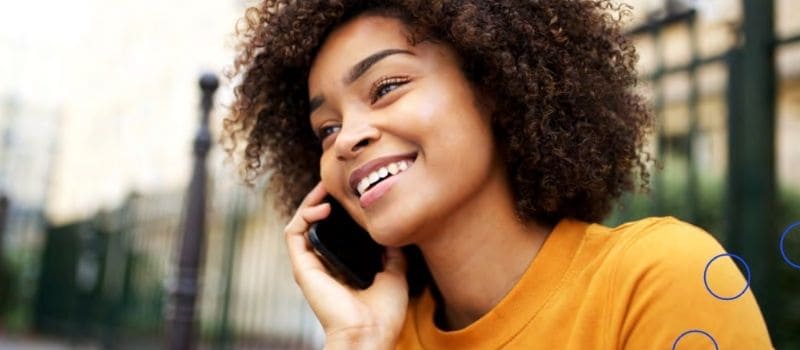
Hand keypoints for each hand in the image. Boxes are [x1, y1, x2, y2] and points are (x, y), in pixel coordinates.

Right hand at [284, 182, 408, 348]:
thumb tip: (395, 230)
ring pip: (301, 223)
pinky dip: (304, 214)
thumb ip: (392, 251)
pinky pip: (293, 234)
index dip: (340, 209)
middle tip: (339, 182)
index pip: (334, 230)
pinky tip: (323, 206)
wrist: (370, 334)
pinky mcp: (301, 267)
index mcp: (341, 266)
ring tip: (327, 189)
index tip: (353, 192)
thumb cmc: (383, 313)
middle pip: (316, 223)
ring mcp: (310, 265)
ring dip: (311, 201)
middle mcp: (323, 264)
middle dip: (323, 199)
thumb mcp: (395, 273)